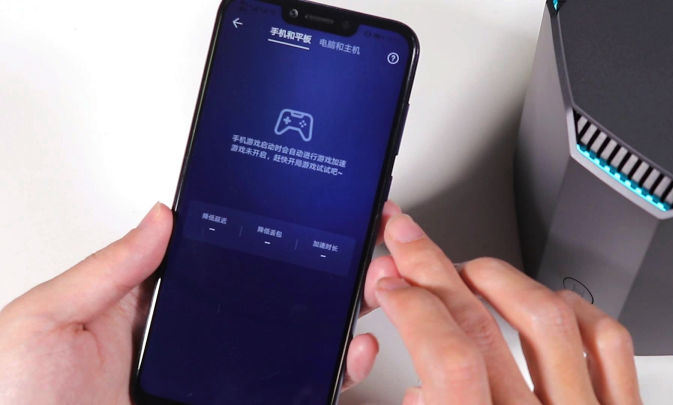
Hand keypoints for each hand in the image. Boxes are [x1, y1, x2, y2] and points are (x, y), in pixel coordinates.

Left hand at [0, 202, 399, 402]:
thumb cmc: (18, 401)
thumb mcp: (47, 320)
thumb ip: (106, 270)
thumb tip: (159, 218)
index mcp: (144, 315)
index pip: (216, 270)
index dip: (260, 248)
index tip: (300, 226)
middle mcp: (184, 350)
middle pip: (261, 310)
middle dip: (311, 287)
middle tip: (350, 262)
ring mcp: (208, 387)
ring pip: (281, 356)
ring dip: (326, 332)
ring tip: (359, 304)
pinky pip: (281, 396)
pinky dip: (318, 383)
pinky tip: (341, 365)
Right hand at [367, 214, 641, 404]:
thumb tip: (416, 390)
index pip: (447, 357)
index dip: (411, 305)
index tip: (389, 282)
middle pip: (482, 326)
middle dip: (432, 269)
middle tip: (407, 239)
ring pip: (546, 319)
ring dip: (496, 278)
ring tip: (466, 267)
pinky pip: (607, 343)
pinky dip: (573, 306)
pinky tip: (545, 297)